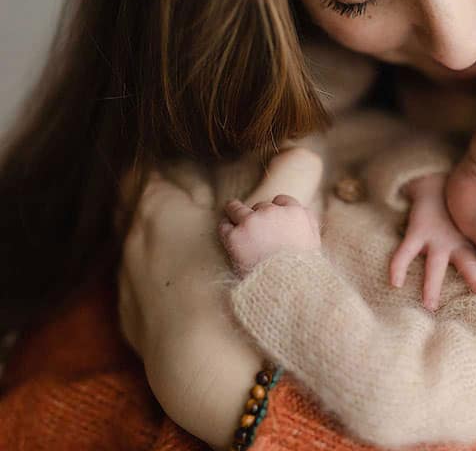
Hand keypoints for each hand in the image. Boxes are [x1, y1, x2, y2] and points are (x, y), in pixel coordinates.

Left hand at [117, 147, 324, 447]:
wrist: (212, 371)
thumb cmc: (238, 284)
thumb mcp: (274, 222)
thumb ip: (288, 177)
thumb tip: (301, 151)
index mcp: (155, 211)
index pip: (144, 172)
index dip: (170, 169)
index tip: (196, 173)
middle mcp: (131, 245)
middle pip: (143, 212)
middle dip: (174, 210)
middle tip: (211, 213)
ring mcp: (128, 288)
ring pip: (144, 256)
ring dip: (170, 251)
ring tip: (210, 258)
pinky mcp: (133, 326)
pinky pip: (148, 295)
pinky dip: (168, 289)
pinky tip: (198, 298)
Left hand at [218, 195, 320, 275]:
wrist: (285, 287)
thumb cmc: (301, 269)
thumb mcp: (314, 242)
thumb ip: (309, 222)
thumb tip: (300, 210)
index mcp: (294, 213)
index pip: (282, 200)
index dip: (276, 208)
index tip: (271, 215)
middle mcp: (272, 213)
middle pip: (261, 206)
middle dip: (258, 214)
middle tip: (254, 224)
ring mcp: (251, 223)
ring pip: (237, 209)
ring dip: (234, 211)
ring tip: (230, 211)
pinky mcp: (235, 237)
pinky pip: (224, 226)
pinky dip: (225, 227)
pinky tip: (226, 228)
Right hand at [389, 172, 475, 310]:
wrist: (433, 185)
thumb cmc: (455, 218)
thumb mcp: (472, 228)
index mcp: (471, 246)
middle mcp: (455, 244)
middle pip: (468, 262)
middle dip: (475, 277)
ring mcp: (435, 239)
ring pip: (434, 265)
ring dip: (432, 285)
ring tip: (429, 305)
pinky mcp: (416, 233)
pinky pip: (404, 253)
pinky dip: (398, 267)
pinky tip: (394, 283)